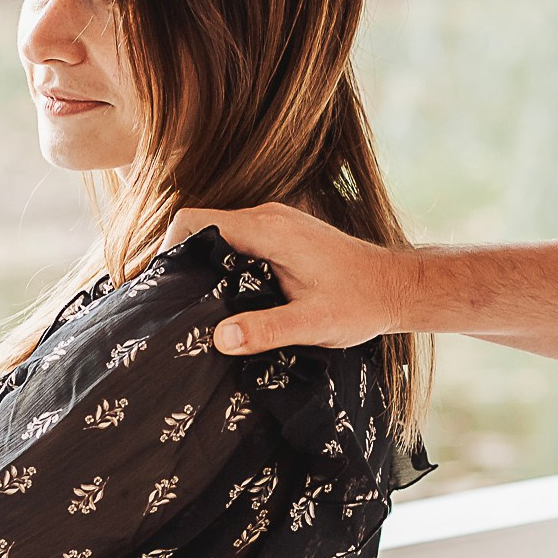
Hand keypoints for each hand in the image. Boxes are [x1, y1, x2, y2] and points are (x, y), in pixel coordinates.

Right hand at [163, 204, 415, 354]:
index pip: (196, 221)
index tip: (158, 284)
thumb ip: (266, 330)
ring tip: (190, 305)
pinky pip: (240, 242)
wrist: (399, 288)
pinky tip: (223, 300)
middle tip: (168, 302)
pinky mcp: (285, 236)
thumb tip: (219, 339)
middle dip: (180, 260)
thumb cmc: (361, 303)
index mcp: (268, 230)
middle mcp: (269, 217)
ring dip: (202, 264)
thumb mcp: (313, 323)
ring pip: (221, 235)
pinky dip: (224, 265)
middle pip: (203, 227)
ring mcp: (278, 223)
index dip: (167, 247)